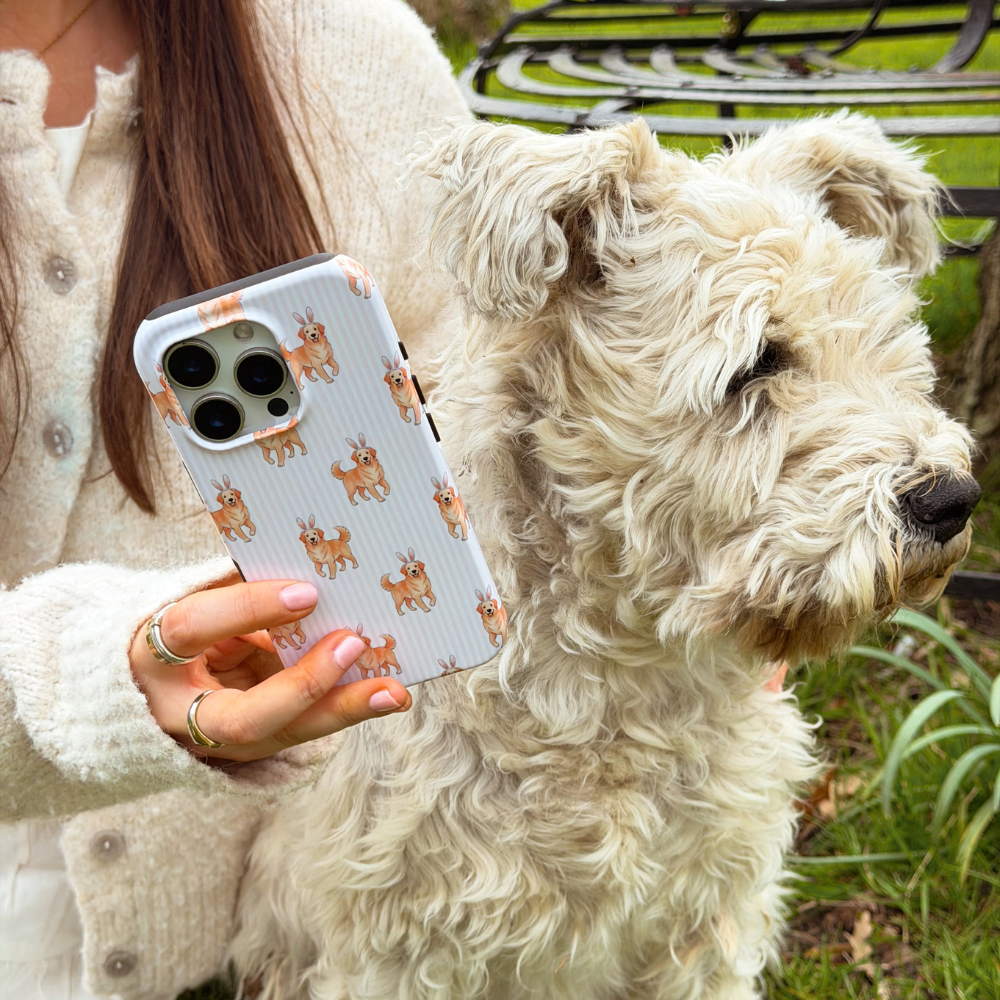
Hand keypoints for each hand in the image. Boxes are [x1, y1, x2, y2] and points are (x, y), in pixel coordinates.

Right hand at [129, 578, 411, 761]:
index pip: (193, 628)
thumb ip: (238, 592)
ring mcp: (214, 742)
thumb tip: (308, 576)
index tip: (307, 591)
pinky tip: (384, 691)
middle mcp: (177, 712)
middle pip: (245, 718)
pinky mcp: (247, 752)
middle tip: (354, 643)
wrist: (146, 688)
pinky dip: (342, 708)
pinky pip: (301, 730)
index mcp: (149, 654)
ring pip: (282, 736)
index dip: (247, 608)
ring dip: (342, 711)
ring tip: (393, 691)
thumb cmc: (182, 628)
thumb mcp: (195, 601)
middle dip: (304, 684)